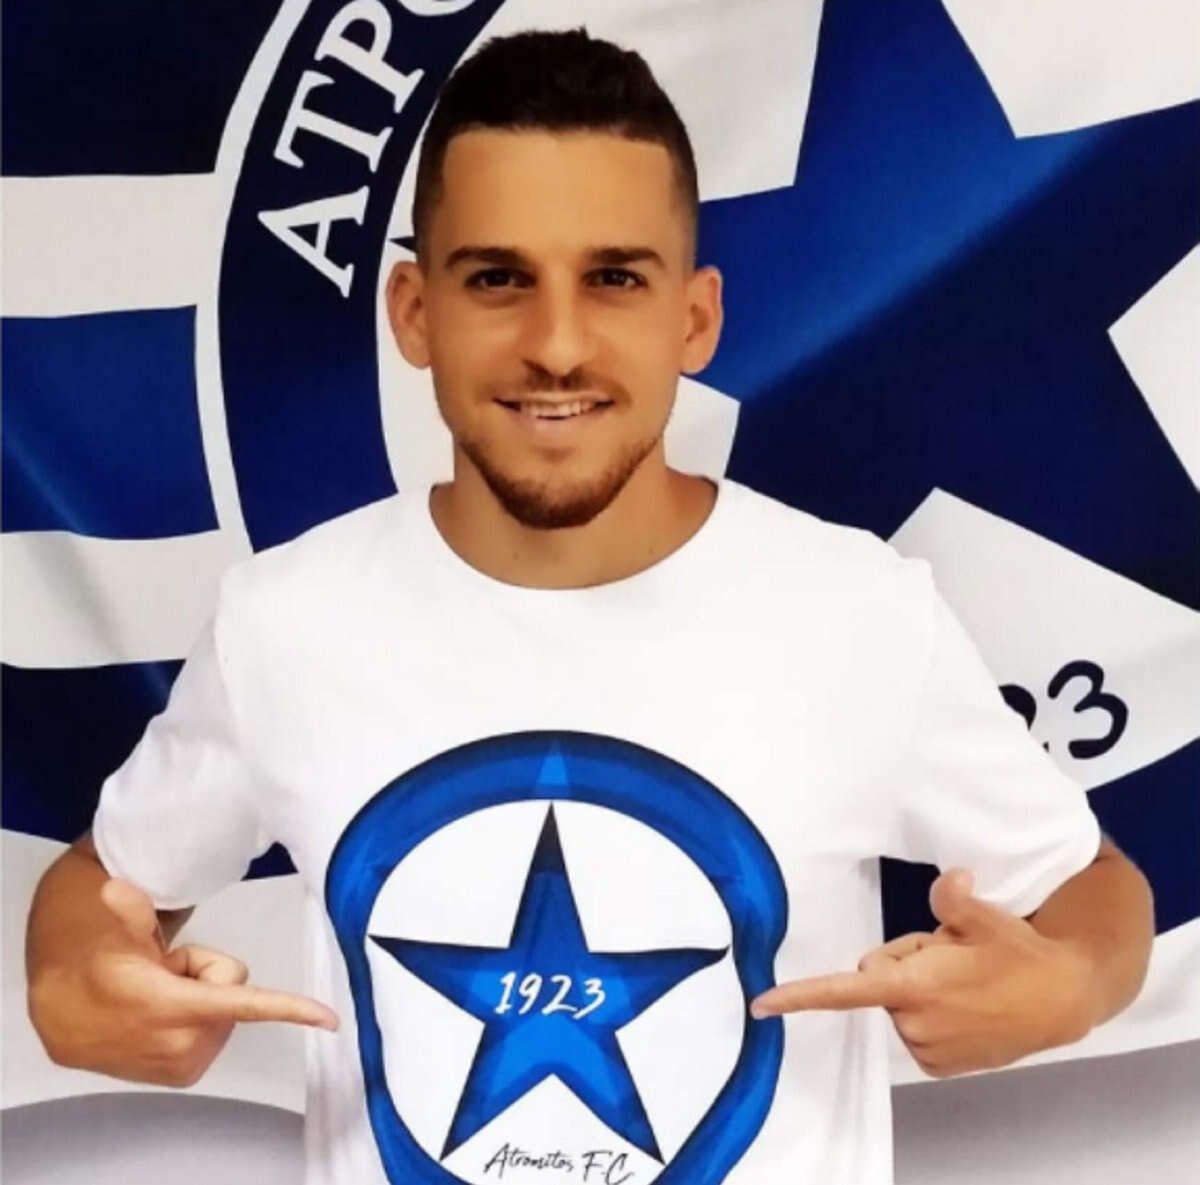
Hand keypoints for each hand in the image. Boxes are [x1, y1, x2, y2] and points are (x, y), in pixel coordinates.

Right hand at [32, 878, 337, 1086]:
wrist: (66, 1015)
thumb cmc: (100, 964)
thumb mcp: (117, 929)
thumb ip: (128, 910)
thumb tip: (115, 889)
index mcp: (169, 1007)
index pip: (242, 1003)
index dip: (289, 1008)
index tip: (329, 1018)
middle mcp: (181, 1043)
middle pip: (233, 984)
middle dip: (205, 972)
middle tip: (164, 969)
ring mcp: (183, 1064)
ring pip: (227, 1009)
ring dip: (199, 995)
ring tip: (158, 992)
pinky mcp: (184, 1074)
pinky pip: (218, 1029)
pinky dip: (197, 1018)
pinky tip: (162, 1013)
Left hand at [749, 869, 1099, 1076]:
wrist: (1064, 999)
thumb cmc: (1021, 954)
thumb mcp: (988, 918)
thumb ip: (956, 898)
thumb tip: (949, 879)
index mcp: (914, 985)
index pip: (843, 989)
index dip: (799, 996)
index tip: (761, 1004)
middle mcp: (913, 1022)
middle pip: (879, 975)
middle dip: (906, 959)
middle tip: (953, 951)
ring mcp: (927, 1048)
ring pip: (898, 1000)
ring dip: (922, 985)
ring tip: (966, 976)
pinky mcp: (940, 1064)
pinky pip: (915, 1025)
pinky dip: (932, 1011)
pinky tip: (967, 1000)